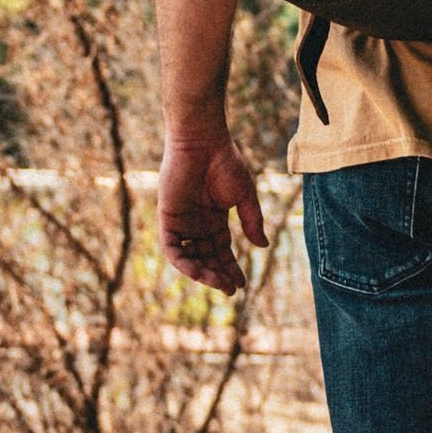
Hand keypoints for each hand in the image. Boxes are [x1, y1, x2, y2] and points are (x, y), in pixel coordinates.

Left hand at [158, 129, 266, 293]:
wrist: (203, 143)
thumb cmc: (225, 164)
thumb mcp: (245, 196)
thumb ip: (252, 221)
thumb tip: (263, 246)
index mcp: (215, 220)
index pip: (222, 251)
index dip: (231, 268)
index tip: (241, 284)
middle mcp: (197, 224)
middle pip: (207, 258)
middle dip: (218, 275)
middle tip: (231, 289)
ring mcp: (182, 222)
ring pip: (189, 257)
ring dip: (202, 273)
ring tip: (218, 284)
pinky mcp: (168, 218)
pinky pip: (172, 247)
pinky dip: (183, 262)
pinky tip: (198, 272)